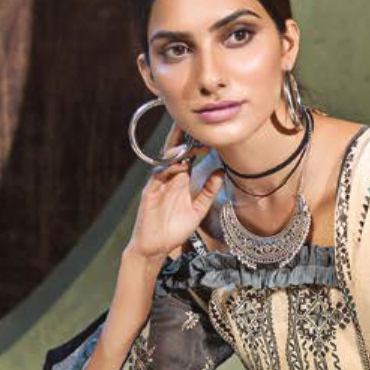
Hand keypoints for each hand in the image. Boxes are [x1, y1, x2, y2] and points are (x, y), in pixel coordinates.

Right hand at [127, 116, 223, 263]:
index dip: (198, 144)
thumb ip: (208, 192)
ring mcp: (159, 184)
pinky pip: (157, 177)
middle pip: (176, 152)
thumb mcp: (198, 210)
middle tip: (195, 122)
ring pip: (166, 161)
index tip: (211, 133)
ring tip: (188, 138)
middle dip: (183, 137)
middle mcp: (170, 179)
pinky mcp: (150, 193)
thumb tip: (220, 172)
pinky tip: (177, 163)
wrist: (155, 248)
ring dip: (176, 149)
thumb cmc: (174, 230)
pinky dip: (167, 169)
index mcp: (181, 180)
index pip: (189, 156)